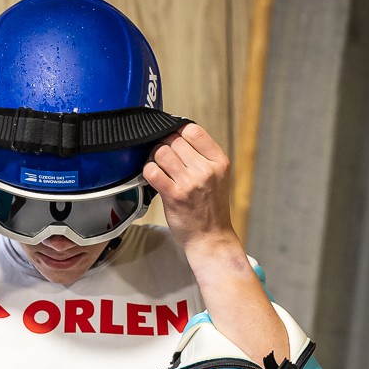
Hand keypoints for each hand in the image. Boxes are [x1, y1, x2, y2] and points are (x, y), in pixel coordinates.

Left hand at [143, 123, 233, 252]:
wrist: (210, 237)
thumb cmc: (211, 208)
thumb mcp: (218, 177)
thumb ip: (202, 156)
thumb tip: (176, 135)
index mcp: (219, 161)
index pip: (193, 131)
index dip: (178, 131)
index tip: (174, 139)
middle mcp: (206, 170)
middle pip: (174, 140)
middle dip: (165, 145)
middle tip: (164, 157)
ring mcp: (190, 183)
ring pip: (161, 153)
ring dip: (155, 157)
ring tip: (159, 167)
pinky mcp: (173, 196)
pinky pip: (152, 171)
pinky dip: (148, 170)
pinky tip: (154, 176)